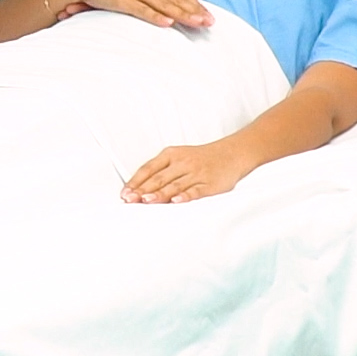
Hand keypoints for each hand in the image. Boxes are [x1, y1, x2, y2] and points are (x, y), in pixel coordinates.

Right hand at [70, 0, 211, 31]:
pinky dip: (156, 16)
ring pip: (164, 5)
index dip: (196, 6)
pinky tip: (168, 23)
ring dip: (182, 15)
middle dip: (194, 11)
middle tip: (210, 22)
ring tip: (197, 24)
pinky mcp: (124, 0)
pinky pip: (142, 10)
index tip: (210, 16)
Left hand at [123, 138, 248, 203]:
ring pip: (175, 185)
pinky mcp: (210, 184)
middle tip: (130, 200)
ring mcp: (197, 173)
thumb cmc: (200, 158)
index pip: (149, 169)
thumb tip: (137, 187)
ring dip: (160, 194)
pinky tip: (176, 201)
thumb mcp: (178, 157)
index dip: (136, 182)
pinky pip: (196, 191)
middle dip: (143, 190)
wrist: (232, 154)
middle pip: (159, 178)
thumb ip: (160, 170)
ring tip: (147, 201)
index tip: (125, 193)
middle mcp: (183, 163)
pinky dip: (185, 196)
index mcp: (172, 155)